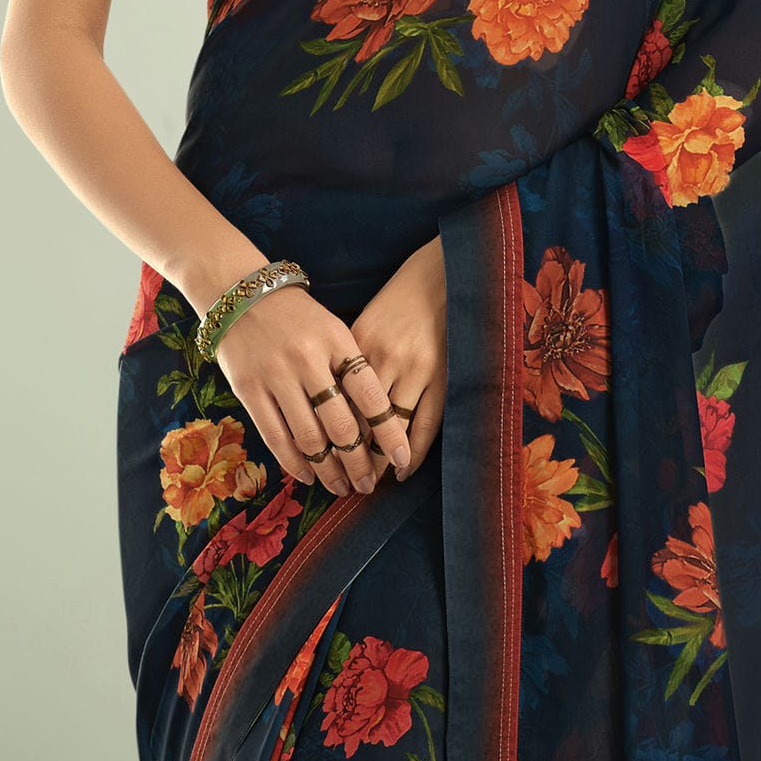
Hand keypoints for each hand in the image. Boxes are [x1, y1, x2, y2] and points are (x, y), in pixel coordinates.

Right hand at [212, 284, 412, 499]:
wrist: (241, 294)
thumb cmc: (298, 316)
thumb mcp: (333, 330)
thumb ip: (352, 368)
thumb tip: (377, 423)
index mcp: (337, 341)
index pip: (370, 395)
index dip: (388, 432)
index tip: (401, 457)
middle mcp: (307, 360)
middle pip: (341, 425)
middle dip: (359, 463)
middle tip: (369, 484)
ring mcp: (276, 376)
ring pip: (309, 438)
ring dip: (329, 471)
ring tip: (342, 487)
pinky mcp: (249, 390)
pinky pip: (276, 437)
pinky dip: (294, 463)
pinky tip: (308, 476)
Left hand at [348, 234, 446, 487]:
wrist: (441, 274)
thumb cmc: (397, 301)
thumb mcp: (362, 325)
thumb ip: (345, 364)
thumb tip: (325, 407)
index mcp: (355, 345)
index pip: (333, 403)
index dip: (324, 438)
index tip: (317, 464)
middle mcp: (383, 359)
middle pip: (358, 421)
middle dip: (349, 459)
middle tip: (342, 486)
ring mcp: (416, 368)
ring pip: (390, 429)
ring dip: (378, 462)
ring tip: (370, 483)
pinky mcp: (443, 375)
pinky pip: (426, 424)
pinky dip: (413, 451)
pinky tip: (403, 468)